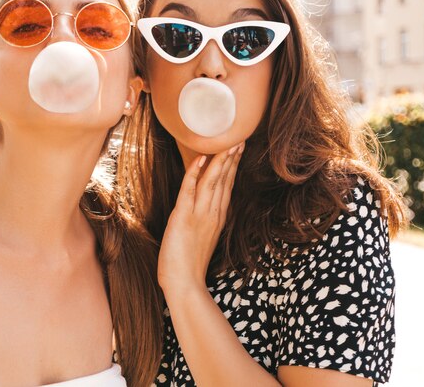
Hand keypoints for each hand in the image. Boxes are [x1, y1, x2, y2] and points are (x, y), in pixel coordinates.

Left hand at [158, 143, 243, 294]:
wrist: (184, 284)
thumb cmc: (189, 264)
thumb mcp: (202, 237)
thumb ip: (206, 220)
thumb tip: (204, 207)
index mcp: (218, 217)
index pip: (228, 186)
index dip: (233, 166)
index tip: (238, 150)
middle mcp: (213, 213)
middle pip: (225, 180)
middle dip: (232, 158)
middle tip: (239, 139)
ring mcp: (200, 215)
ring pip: (213, 182)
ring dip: (220, 161)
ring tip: (228, 143)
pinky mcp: (183, 217)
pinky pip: (190, 190)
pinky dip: (195, 173)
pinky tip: (201, 159)